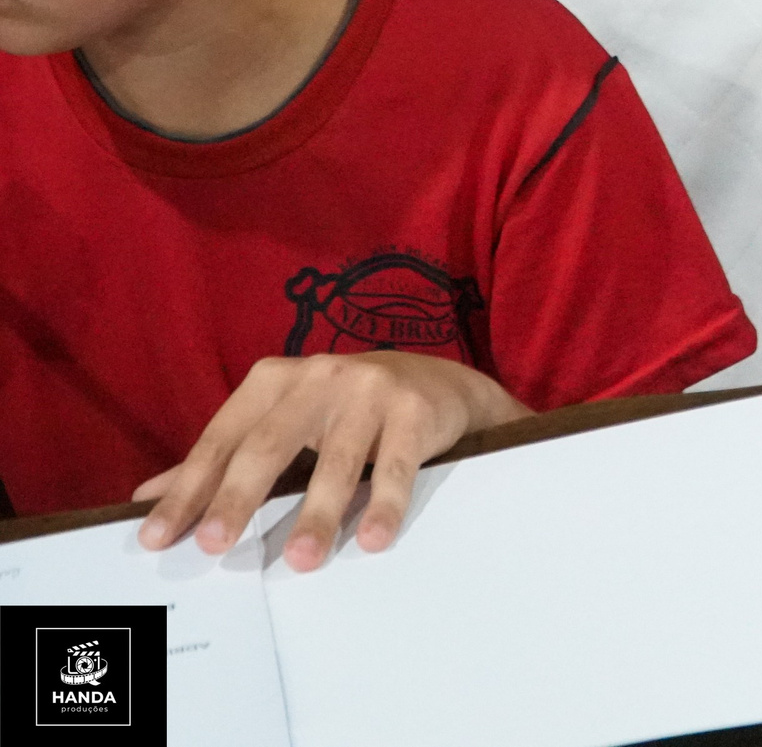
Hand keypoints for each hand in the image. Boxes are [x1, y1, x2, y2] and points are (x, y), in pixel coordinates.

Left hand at [133, 353, 529, 570]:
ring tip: (302, 561)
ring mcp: (370, 391)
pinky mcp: (414, 411)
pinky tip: (372, 539)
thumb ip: (223, 457)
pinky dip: (383, 505)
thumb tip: (147, 499)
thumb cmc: (345, 410)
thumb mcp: (283, 421)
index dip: (190, 489)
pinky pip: (394, 467)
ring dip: (317, 514)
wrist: (438, 384)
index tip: (160, 536)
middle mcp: (318, 377)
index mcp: (274, 380)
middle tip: (215, 546)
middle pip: (270, 445)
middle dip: (239, 498)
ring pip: (334, 462)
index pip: (223, 439)